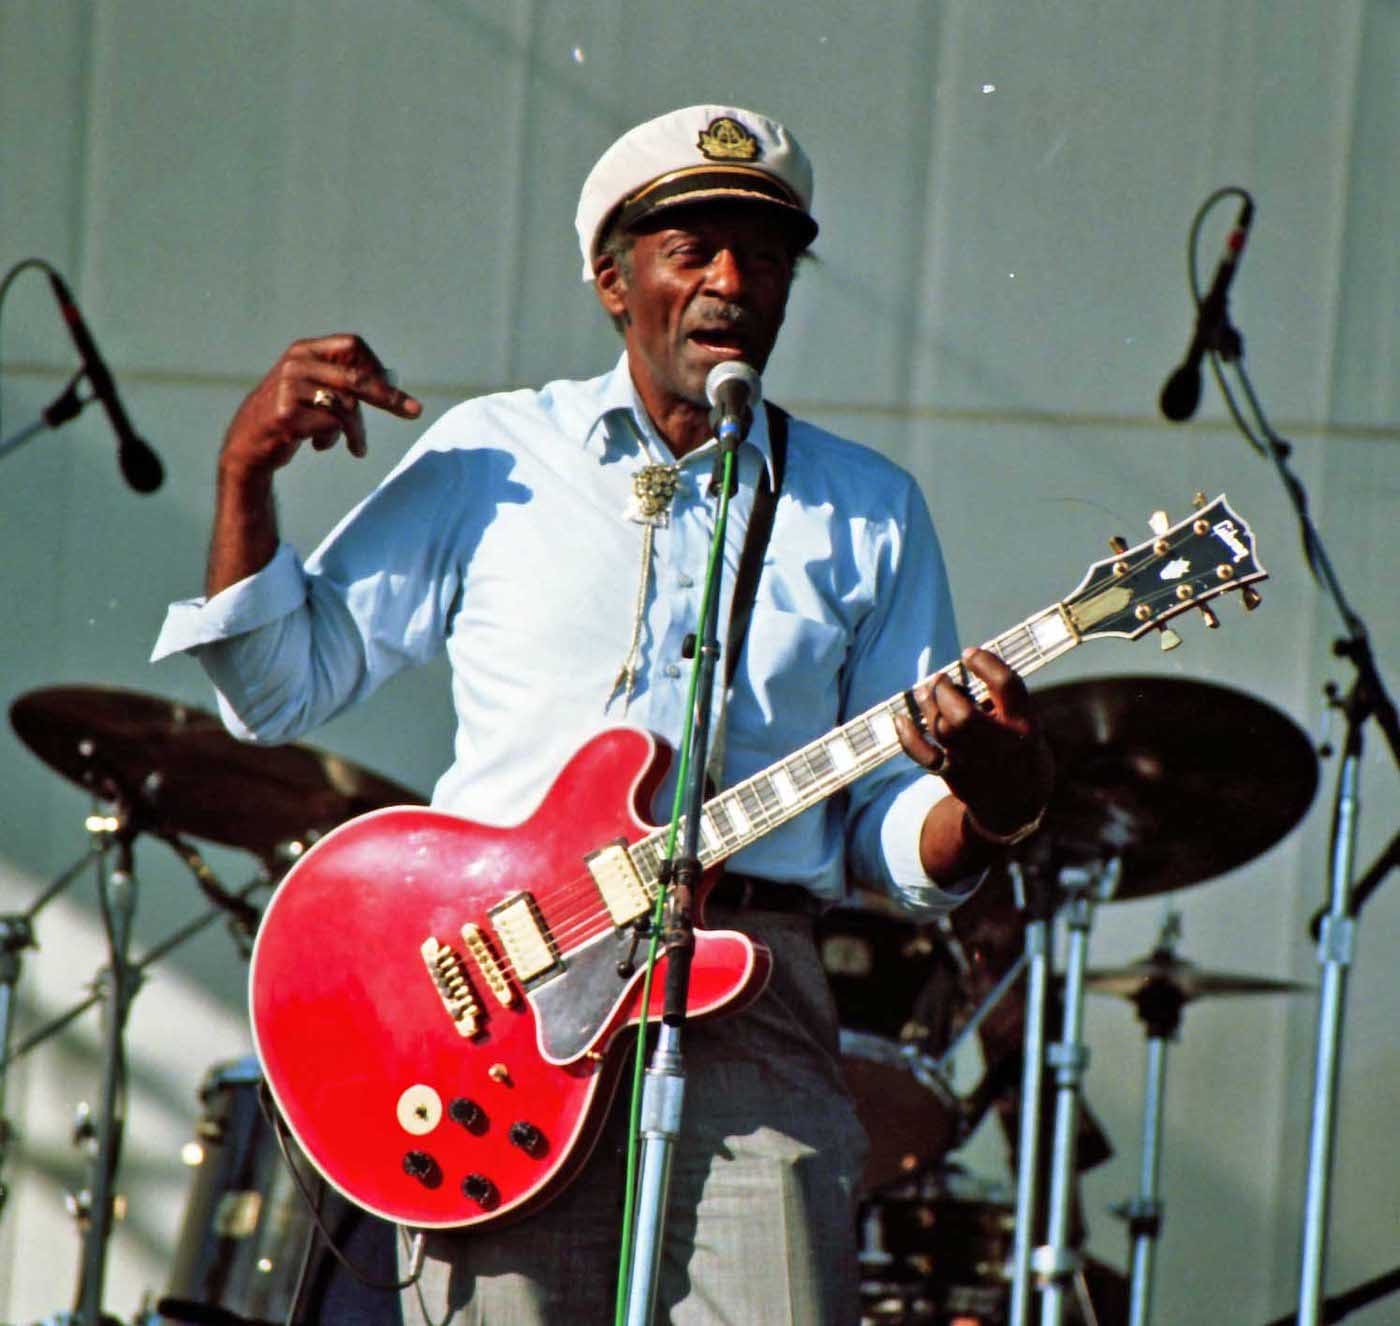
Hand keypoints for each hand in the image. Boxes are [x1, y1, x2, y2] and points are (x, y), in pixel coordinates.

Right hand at [220, 333, 421, 479]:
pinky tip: (320, 446)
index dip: (375, 366)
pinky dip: (332, 440)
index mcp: (305, 351)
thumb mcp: (315, 390)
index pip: (352, 345)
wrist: (248, 443)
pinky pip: (330, 426)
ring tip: (357, 447)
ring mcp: (288, 387)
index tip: (393, 390)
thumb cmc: (291, 415)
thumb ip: (346, 383)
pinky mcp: (285, 413)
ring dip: (357, 432)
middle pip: (356, 377)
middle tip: (414, 412)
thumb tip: (392, 381)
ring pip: (346, 406)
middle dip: (387, 397)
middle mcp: (296, 363)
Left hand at [894, 647, 1053, 839]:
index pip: (1007, 686)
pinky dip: (907, 736)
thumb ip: (1001, 701)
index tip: (969, 653)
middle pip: (964, 714)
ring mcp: (974, 762)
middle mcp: (999, 744)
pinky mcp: (953, 774)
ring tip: (924, 691)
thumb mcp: (1026, 724)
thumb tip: (959, 670)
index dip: (986, 664)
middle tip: (941, 679)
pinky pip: (924, 755)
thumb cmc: (1019, 751)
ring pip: (943, 729)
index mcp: (1024, 725)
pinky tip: (901, 719)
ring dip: (927, 705)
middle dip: (945, 691)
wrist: (1017, 805)